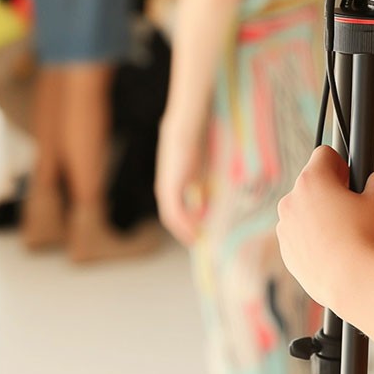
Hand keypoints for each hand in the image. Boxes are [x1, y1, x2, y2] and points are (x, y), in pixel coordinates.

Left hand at [155, 120, 207, 244]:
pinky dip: (185, 225)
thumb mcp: (198, 166)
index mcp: (171, 185)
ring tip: (197, 242)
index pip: (178, 210)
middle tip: (199, 242)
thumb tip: (208, 199)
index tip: (200, 232)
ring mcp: (166, 191)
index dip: (188, 222)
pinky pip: (176, 214)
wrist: (183, 131)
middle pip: (174, 218)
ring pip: (173, 219)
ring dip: (184, 232)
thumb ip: (201, 183)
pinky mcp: (169, 190)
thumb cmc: (193, 143)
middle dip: (185, 231)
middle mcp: (165, 191)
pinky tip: (195, 232)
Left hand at [277, 147, 373, 312]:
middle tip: (354, 210)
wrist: (355, 284)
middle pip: (313, 184)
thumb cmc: (369, 238)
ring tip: (346, 235)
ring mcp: (286, 229)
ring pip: (305, 211)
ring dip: (321, 216)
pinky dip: (315, 240)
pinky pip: (301, 237)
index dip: (343, 164)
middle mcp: (291, 201)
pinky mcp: (287, 253)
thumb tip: (373, 180)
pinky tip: (336, 252)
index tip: (352, 180)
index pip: (325, 154)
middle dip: (331, 192)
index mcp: (312, 180)